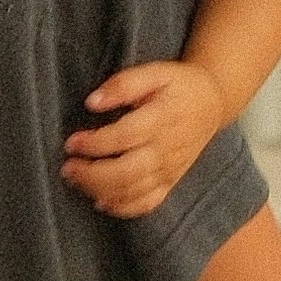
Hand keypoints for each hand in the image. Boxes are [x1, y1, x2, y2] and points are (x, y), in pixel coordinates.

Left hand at [64, 53, 226, 217]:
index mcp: (162, 119)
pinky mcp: (171, 182)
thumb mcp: (155, 72)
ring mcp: (170, 170)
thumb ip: (124, 84)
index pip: (123, 137)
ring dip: (101, 191)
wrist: (212, 104)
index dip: (94, 144)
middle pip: (127, 172)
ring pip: (134, 191)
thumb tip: (92, 102)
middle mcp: (166, 149)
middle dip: (92, 175)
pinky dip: (124, 208)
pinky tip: (102, 202)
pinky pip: (148, 203)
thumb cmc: (178, 86)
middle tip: (67, 169)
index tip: (71, 143)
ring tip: (76, 181)